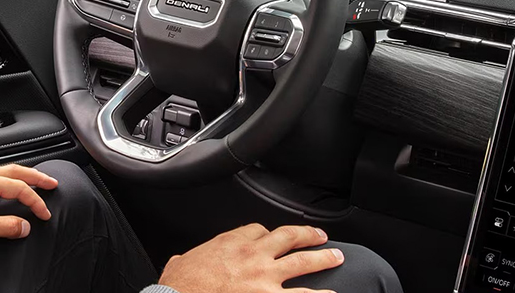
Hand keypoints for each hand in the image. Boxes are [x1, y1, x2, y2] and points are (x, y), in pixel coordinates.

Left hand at [0, 164, 58, 248]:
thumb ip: (5, 226)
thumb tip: (24, 226)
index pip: (17, 187)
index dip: (34, 201)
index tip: (43, 214)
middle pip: (13, 170)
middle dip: (34, 176)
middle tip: (51, 181)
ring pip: (2, 174)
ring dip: (21, 177)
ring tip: (34, 181)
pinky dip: (8, 182)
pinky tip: (8, 189)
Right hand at [158, 224, 344, 292]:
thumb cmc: (180, 285)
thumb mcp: (179, 263)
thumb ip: (185, 260)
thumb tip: (178, 261)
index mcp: (230, 243)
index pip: (256, 229)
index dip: (266, 233)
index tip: (270, 237)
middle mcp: (252, 255)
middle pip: (288, 237)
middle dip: (307, 235)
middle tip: (320, 236)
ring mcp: (265, 278)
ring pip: (302, 262)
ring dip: (322, 258)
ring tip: (336, 257)